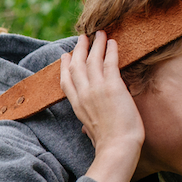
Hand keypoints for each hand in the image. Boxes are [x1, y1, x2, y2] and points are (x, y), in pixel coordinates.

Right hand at [60, 32, 144, 181]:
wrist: (117, 148)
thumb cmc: (108, 145)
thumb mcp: (92, 134)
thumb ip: (87, 126)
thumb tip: (85, 130)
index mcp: (77, 106)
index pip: (66, 82)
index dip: (65, 67)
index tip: (65, 56)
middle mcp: (83, 94)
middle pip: (76, 65)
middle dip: (79, 49)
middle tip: (82, 37)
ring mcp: (96, 89)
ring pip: (92, 60)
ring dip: (95, 44)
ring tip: (99, 33)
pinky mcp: (112, 86)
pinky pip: (110, 62)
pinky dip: (110, 50)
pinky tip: (112, 42)